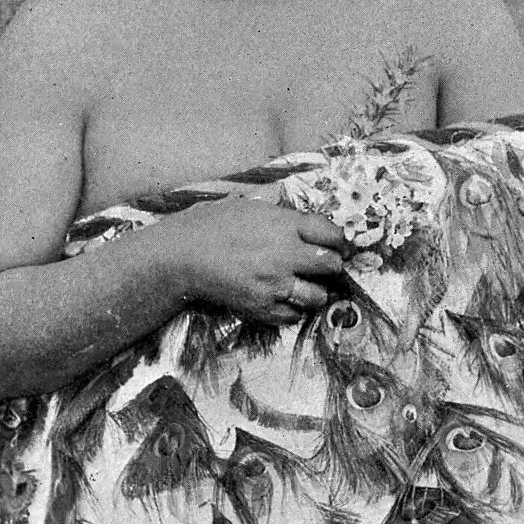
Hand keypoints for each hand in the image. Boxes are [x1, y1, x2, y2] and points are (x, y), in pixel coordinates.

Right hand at [154, 196, 349, 324]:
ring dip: (316, 291)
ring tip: (304, 285)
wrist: (183, 256)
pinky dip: (293, 309)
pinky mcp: (262, 308)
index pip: (331, 234)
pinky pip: (293, 316)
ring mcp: (275, 284)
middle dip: (331, 265)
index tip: (339, 245)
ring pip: (318, 296)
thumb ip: (284, 218)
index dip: (340, 241)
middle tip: (324, 266)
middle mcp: (285, 255)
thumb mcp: (252, 208)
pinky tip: (283, 298)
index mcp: (284, 225)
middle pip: (331, 265)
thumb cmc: (213, 226)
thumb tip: (311, 228)